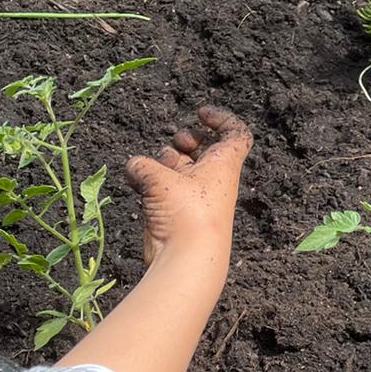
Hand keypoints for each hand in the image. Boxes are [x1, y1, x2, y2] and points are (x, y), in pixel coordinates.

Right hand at [124, 105, 251, 265]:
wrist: (185, 257)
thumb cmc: (187, 213)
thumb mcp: (161, 179)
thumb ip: (144, 166)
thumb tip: (134, 167)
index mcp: (223, 165)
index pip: (235, 134)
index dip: (222, 119)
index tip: (201, 114)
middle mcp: (211, 178)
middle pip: (203, 147)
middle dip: (187, 139)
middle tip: (179, 144)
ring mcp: (193, 194)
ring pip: (178, 165)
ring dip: (163, 161)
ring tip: (155, 171)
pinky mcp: (175, 209)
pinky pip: (161, 186)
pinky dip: (149, 181)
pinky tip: (136, 182)